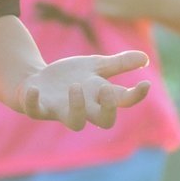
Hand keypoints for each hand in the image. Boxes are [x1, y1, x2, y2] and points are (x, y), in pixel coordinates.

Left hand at [21, 51, 150, 129]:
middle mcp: (84, 109)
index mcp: (99, 97)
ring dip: (77, 106)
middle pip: (104, 121)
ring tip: (75, 87)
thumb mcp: (95, 66)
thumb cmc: (70, 76)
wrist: (37, 79)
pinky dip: (34, 102)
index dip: (135, 96)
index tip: (144, 84)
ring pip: (75, 123)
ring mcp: (61, 110)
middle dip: (108, 108)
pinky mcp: (38, 108)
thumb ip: (119, 64)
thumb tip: (145, 57)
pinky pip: (35, 111)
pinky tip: (35, 89)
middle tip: (105, 88)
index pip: (123, 102)